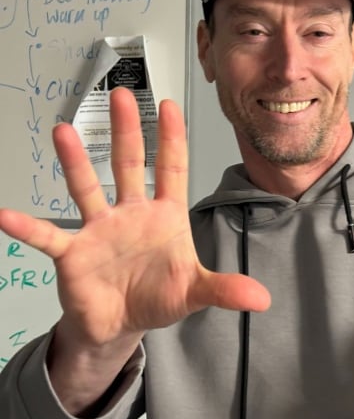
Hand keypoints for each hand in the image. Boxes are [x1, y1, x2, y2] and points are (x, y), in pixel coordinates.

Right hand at [0, 88, 270, 350]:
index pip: (171, 169)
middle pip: (129, 164)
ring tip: (63, 131)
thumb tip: (263, 299)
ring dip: (75, 161)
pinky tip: (7, 215)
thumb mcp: (195, 292)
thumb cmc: (158, 297)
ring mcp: (100, 230)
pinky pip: (48, 236)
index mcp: (165, 216)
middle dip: (128, 131)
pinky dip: (28, 227)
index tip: (171, 105)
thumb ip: (225, 290)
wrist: (121, 325)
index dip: (172, 139)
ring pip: (87, 188)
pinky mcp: (73, 253)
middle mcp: (131, 214)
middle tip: (122, 94)